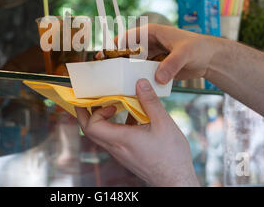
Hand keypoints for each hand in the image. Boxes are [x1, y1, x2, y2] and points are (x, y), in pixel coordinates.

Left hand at [75, 79, 198, 186]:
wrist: (176, 181)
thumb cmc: (171, 156)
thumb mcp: (163, 123)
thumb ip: (150, 101)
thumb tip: (140, 82)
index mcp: (121, 139)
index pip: (91, 126)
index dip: (93, 110)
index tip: (107, 101)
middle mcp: (116, 148)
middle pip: (90, 130)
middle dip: (88, 112)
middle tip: (92, 98)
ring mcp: (120, 153)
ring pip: (102, 134)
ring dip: (103, 118)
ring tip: (115, 104)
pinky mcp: (127, 155)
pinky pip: (114, 138)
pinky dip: (117, 125)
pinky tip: (133, 117)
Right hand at [99, 23, 217, 83]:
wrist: (210, 58)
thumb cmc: (198, 48)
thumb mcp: (185, 54)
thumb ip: (171, 65)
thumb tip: (158, 79)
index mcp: (150, 33)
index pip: (126, 38)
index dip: (114, 47)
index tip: (104, 58)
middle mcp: (147, 43)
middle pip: (125, 52)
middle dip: (115, 62)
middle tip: (103, 73)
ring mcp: (150, 56)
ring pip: (131, 64)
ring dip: (124, 73)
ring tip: (113, 84)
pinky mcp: (154, 68)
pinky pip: (141, 74)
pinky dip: (136, 80)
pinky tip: (129, 89)